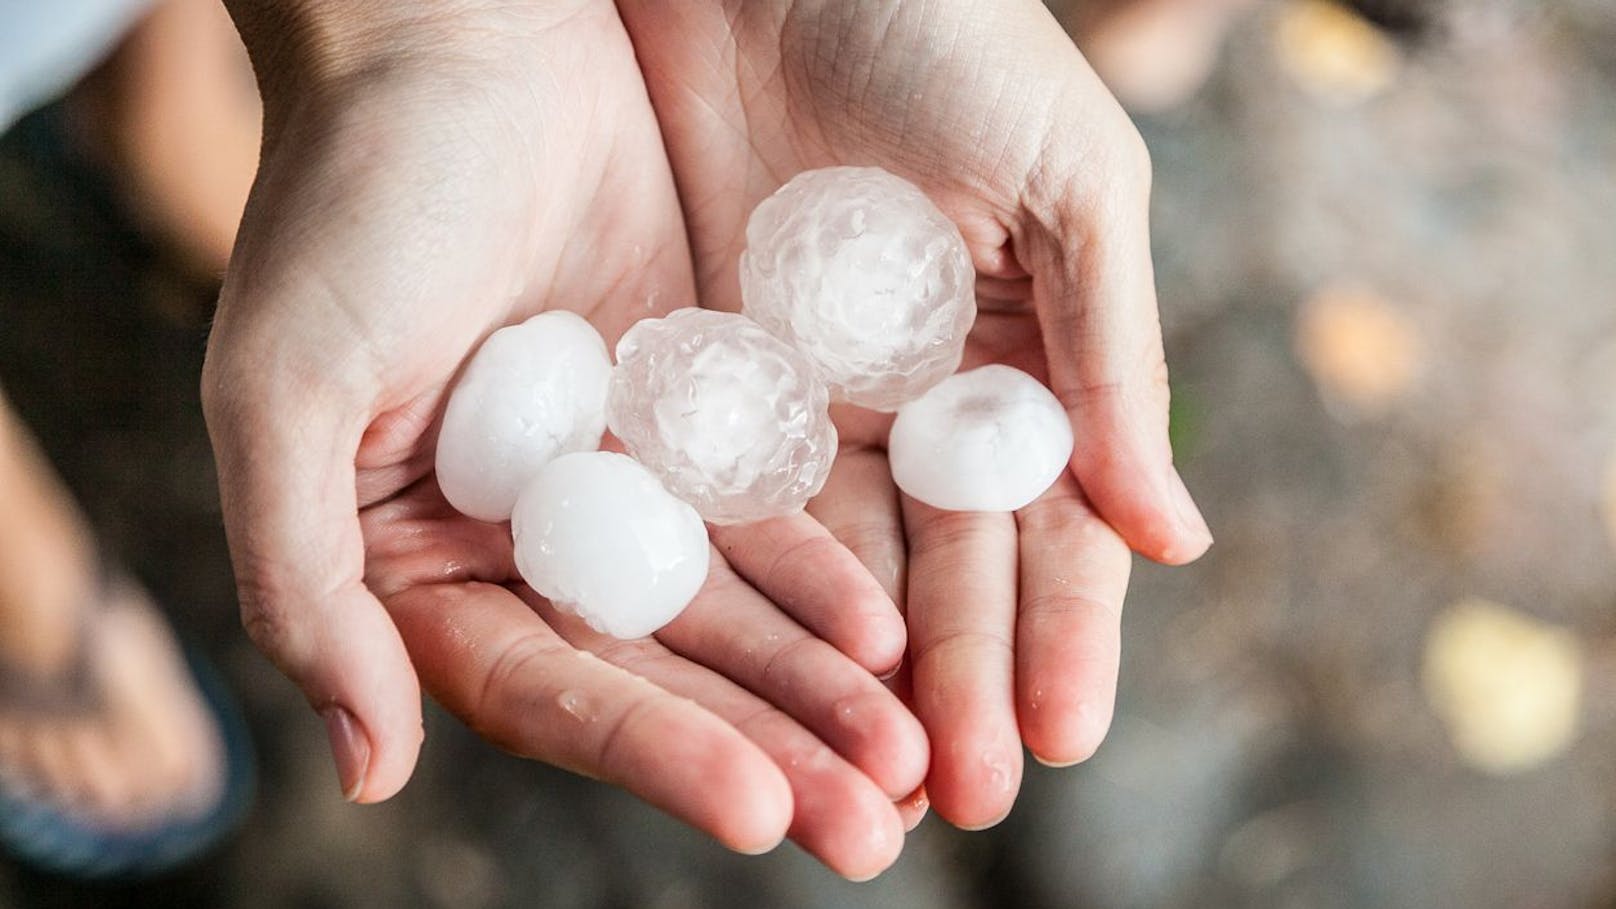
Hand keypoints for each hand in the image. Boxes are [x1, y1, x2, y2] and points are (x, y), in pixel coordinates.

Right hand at [205, 0, 923, 876]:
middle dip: (763, 749)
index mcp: (415, 554)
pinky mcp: (692, 405)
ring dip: (817, 686)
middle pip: (656, 673)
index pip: (541, 688)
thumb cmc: (350, 196)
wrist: (462, 31)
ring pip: (729, 607)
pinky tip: (893, 628)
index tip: (758, 810)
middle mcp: (521, 534)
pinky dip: (829, 570)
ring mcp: (617, 473)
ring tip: (909, 758)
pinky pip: (770, 507)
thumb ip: (306, 586)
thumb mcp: (286, 388)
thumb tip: (363, 768)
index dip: (651, 753)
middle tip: (870, 827)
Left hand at [618, 0, 1213, 827]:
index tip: (1058, 735)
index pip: (1048, 527)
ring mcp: (808, 401)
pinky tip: (763, 687)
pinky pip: (728, 505)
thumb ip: (1111, 357)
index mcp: (1021, 363)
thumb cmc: (945, 36)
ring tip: (866, 787)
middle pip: (943, 573)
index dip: (1059, 632)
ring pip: (841, 567)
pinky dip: (752, 600)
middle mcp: (916, 402)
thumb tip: (1175, 537)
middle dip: (956, 686)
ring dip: (858, 681)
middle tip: (953, 803)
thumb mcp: (1065, 187)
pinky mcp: (705, 381)